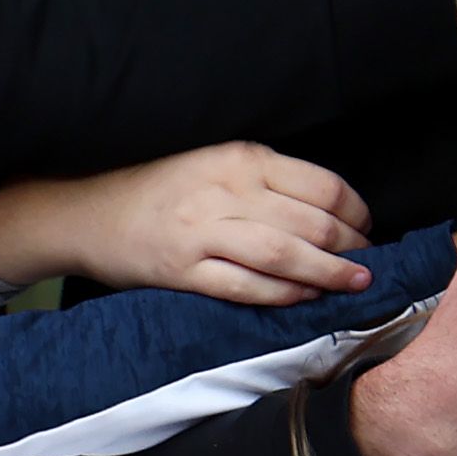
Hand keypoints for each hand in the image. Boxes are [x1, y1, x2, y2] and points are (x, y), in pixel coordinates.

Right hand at [0, 141, 372, 301]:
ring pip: (284, 254)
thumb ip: (267, 178)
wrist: (87, 209)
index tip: (367, 228)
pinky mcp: (182, 270)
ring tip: (357, 283)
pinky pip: (245, 286)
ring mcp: (202, 232)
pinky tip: (305, 298)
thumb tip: (333, 208)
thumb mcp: (215, 162)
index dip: (356, 211)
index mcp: (240, 157)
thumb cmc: (161, 187)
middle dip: (352, 247)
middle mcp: (225, 190)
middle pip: (311, 222)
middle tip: (369, 263)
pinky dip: (282, 294)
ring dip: (329, 273)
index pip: (321, 184)